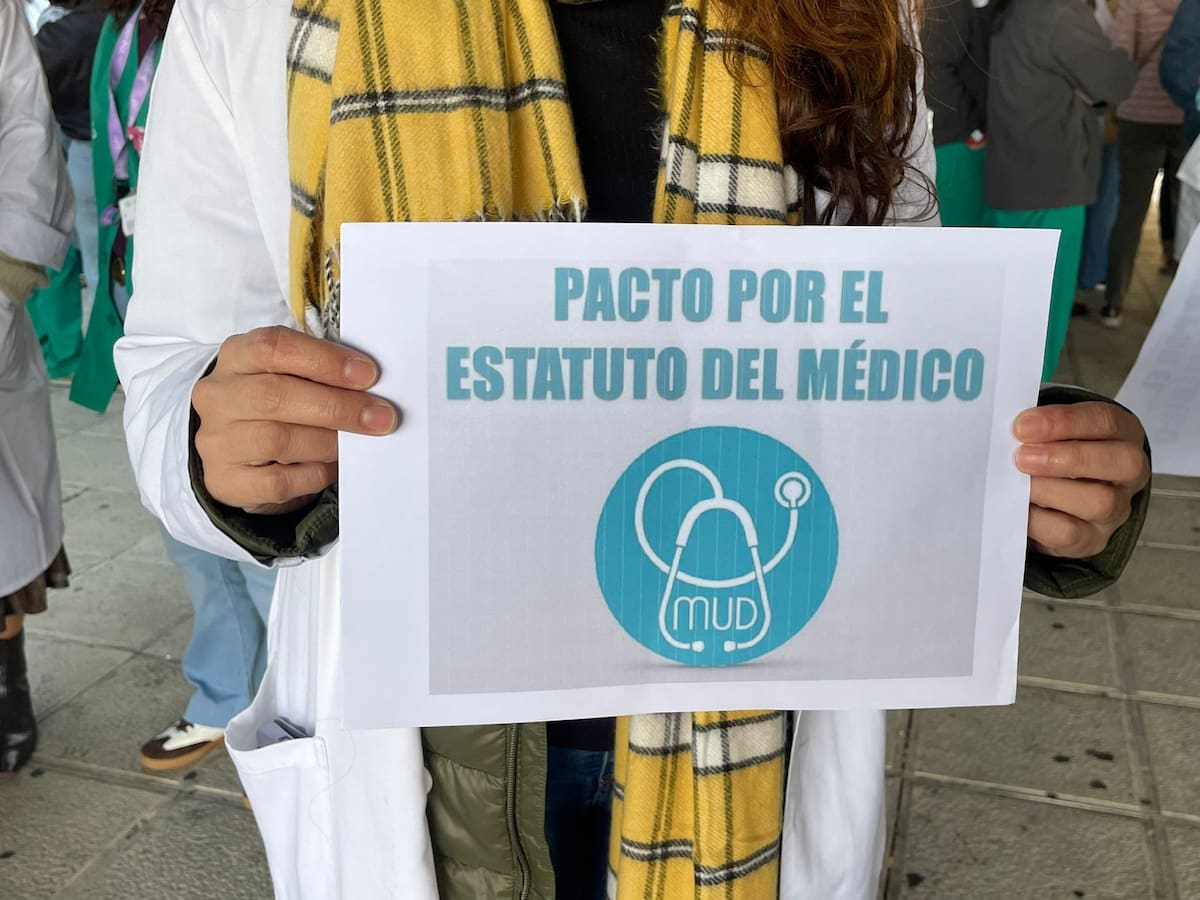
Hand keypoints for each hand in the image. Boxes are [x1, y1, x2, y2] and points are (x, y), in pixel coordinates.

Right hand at [191, 326, 397, 514]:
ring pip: (277, 440)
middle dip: (338, 406)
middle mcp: (219, 396)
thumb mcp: (289, 376)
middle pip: (275, 396)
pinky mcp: (226, 480)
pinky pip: (278, 481)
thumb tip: (371, 390)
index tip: (367, 374)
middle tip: (381, 416)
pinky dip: (314, 474)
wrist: (234, 452)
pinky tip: (331, 466)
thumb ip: (321, 375)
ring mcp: (217, 440)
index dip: (324, 360)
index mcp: (236, 356)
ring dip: (328, 442)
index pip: (274, 347)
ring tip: (355, 443)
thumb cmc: (275, 404)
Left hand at [1014, 402, 1149, 558]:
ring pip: (1099, 502)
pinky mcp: (1093, 539)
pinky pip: (1069, 534)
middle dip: (1067, 458)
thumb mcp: (1052, 433)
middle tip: (1022, 458)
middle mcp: (1128, 472)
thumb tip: (1013, 432)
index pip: (1105, 421)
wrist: (1056, 501)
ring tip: (1019, 484)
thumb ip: (1038, 430)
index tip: (1023, 426)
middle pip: (1118, 462)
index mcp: (1121, 433)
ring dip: (1050, 490)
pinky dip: (1038, 521)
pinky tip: (1018, 507)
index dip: (1064, 421)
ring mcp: (1116, 509)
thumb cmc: (1053, 453)